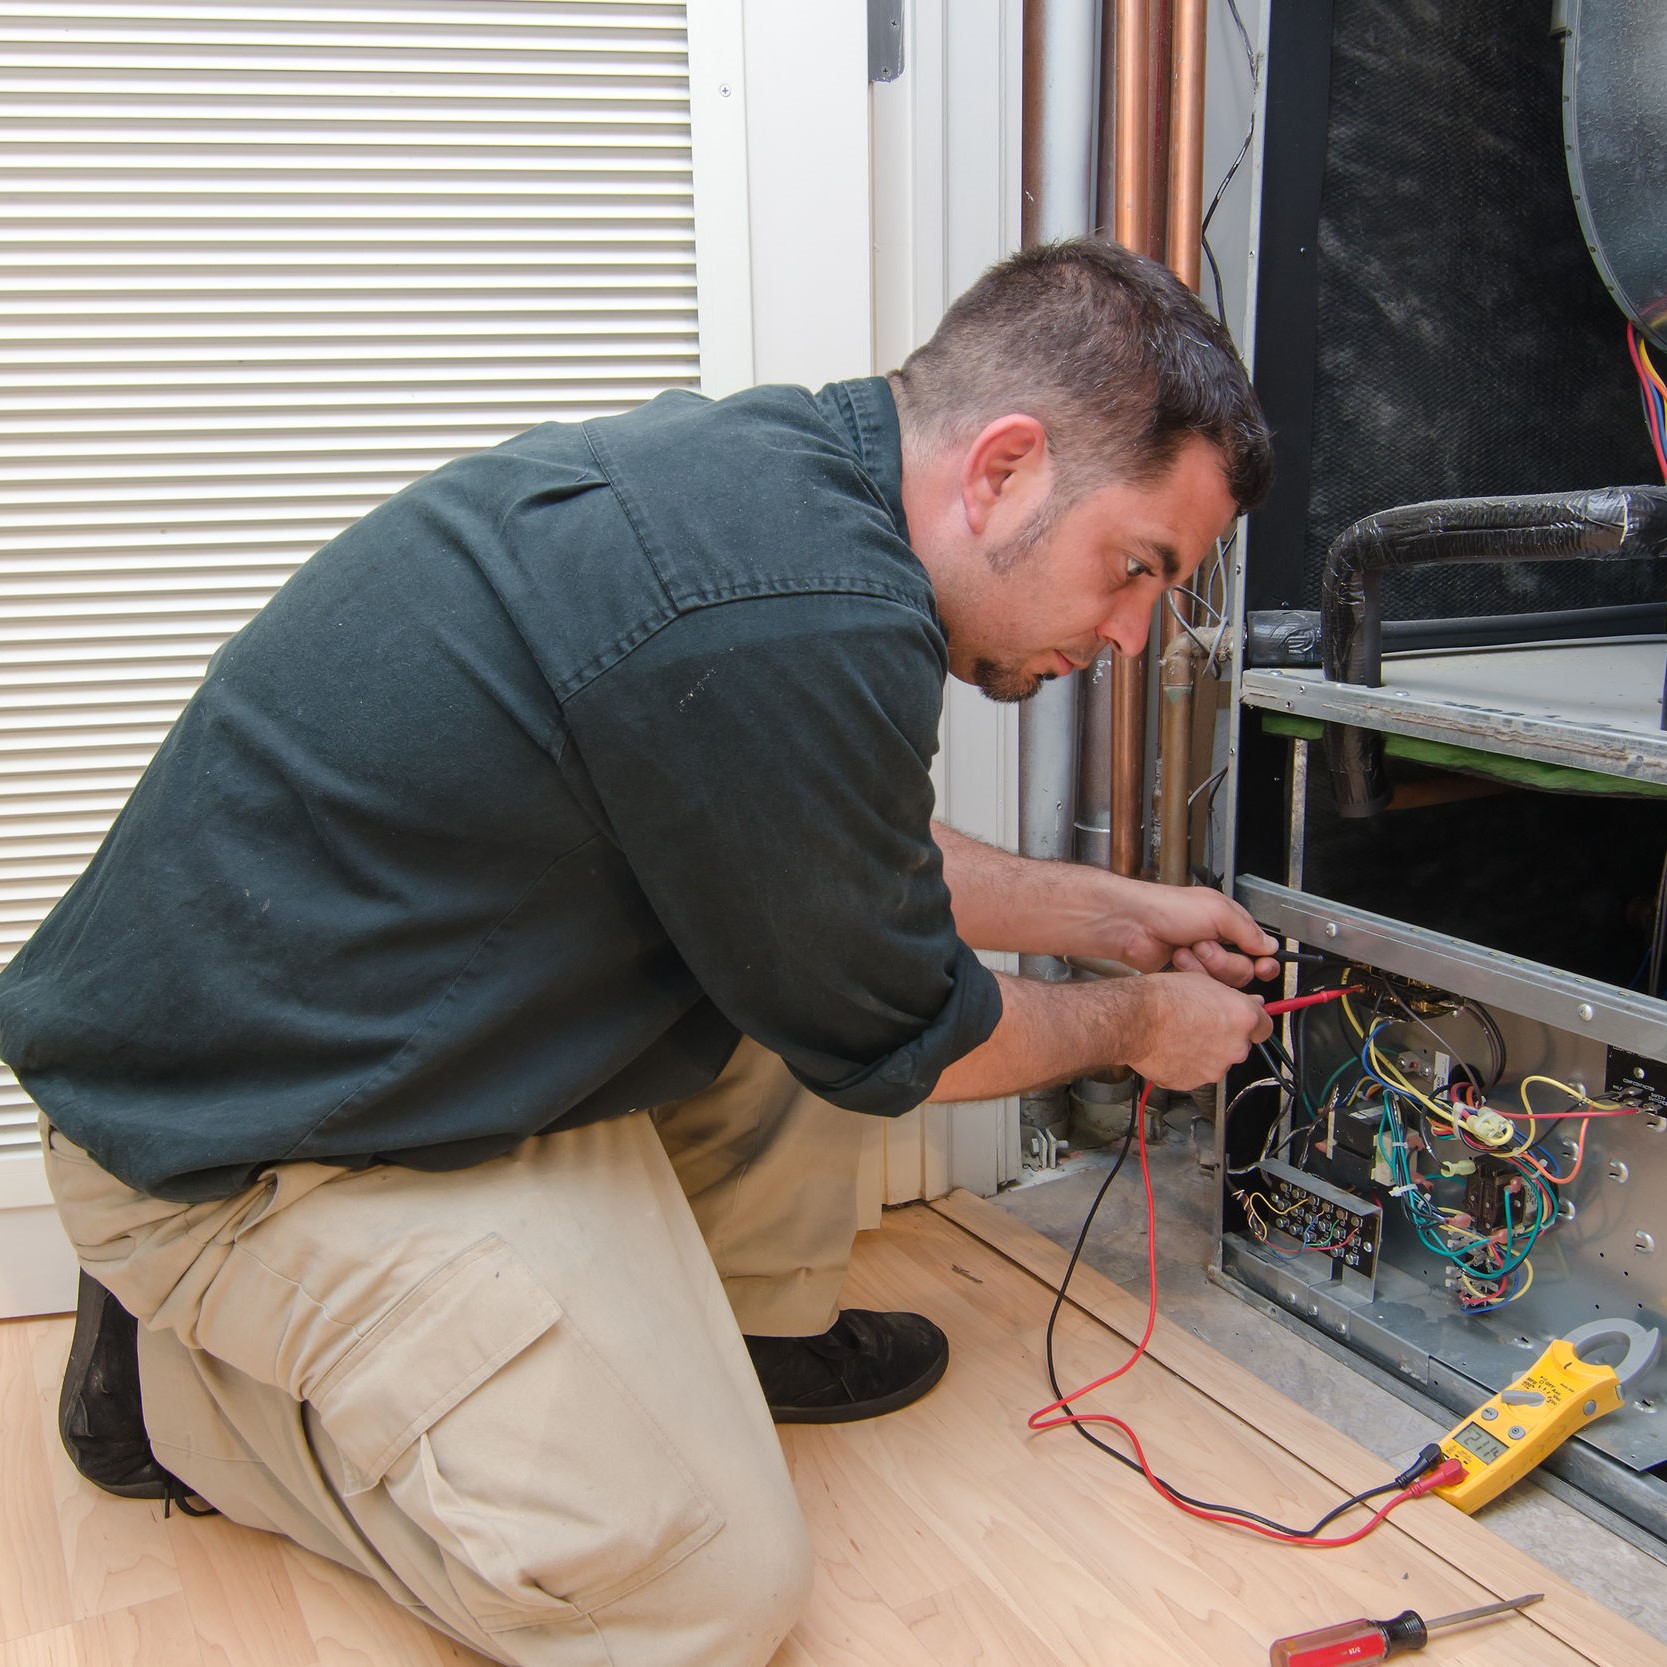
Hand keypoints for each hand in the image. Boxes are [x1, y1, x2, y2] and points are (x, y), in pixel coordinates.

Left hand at [1111, 882, 1279, 985]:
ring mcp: (1202, 961)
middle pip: (1243, 971)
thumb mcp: (1218, 911)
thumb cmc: (1168, 908)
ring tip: (1186, 949)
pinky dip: (1191, 973)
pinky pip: (1203, 987)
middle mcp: (1219, 943)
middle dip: (1225, 961)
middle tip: (1204, 944)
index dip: (1264, 962)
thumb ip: (1248, 931)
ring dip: (1205, 966)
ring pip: (1223, 982)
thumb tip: (1271, 947)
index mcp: (1230, 924)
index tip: (1263, 966)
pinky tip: (1177, 959)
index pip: (1260, 950)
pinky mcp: (1187, 976)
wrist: (1133, 924)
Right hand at [1121, 972, 1272, 1090]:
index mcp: (1243, 1019)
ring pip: (1217, 1060)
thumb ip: (1233, 998)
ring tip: (1181, 1034)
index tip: (1246, 1023)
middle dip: (1224, 1037)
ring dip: (1205, 1051)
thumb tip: (1247, 1003)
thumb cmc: (1164, 998)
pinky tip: (1172, 1047)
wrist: (1134, 1019)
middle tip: (1201, 1023)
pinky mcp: (1194, 1082)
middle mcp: (1235, 1047)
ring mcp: (1215, 1068)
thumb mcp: (1204, 981)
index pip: (1265, 1027)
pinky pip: (1195, 1073)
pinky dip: (1187, 1064)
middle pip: (1239, 1045)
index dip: (1252, 1023)